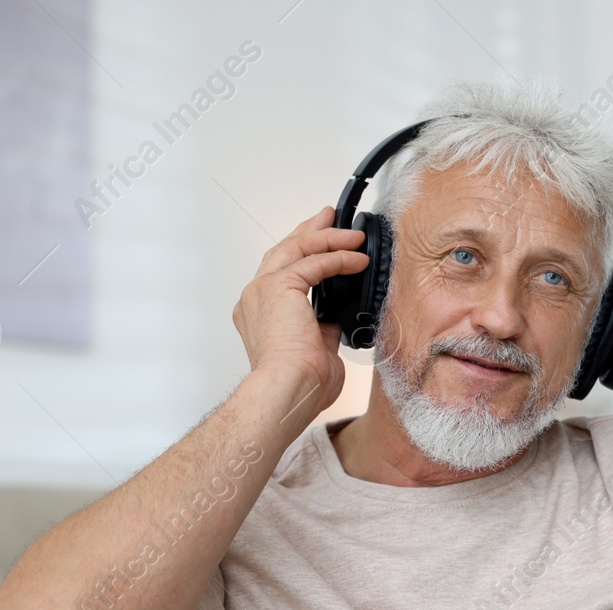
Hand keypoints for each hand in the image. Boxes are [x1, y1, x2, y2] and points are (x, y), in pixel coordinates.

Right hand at [231, 206, 368, 408]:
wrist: (289, 390)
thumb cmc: (300, 384)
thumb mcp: (315, 351)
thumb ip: (322, 329)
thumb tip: (335, 320)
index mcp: (259, 315)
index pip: (281, 273)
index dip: (304, 255)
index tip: (324, 244)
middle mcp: (254, 298)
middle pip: (283, 251)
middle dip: (310, 232)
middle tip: (330, 217)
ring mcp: (262, 290)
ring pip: (296, 249)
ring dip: (328, 238)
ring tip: (353, 233)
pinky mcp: (278, 287)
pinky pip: (313, 263)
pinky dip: (338, 258)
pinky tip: (357, 258)